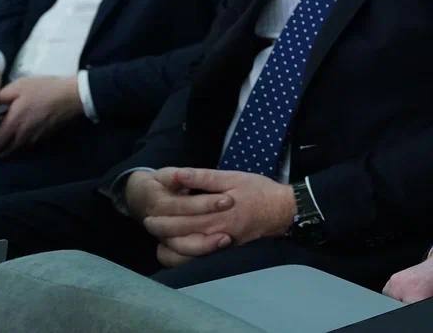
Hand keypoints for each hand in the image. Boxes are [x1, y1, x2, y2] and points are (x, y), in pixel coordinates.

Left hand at [0, 75, 82, 155]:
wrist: (74, 95)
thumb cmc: (46, 89)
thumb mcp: (19, 86)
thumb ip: (0, 97)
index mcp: (14, 123)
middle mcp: (24, 136)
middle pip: (4, 151)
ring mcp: (36, 138)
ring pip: (16, 148)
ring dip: (10, 144)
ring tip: (9, 131)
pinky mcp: (45, 136)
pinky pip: (28, 143)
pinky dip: (23, 140)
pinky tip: (26, 127)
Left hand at [141, 168, 295, 264]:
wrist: (283, 210)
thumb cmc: (258, 190)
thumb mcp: (233, 177)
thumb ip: (204, 178)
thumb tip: (179, 175)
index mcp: (216, 214)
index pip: (181, 219)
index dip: (163, 218)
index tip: (149, 213)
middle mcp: (216, 233)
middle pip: (181, 236)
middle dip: (162, 231)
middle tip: (149, 223)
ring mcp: (221, 244)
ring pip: (188, 251)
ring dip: (171, 244)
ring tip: (159, 236)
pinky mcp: (226, 249)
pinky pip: (200, 256)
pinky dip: (185, 255)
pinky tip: (178, 247)